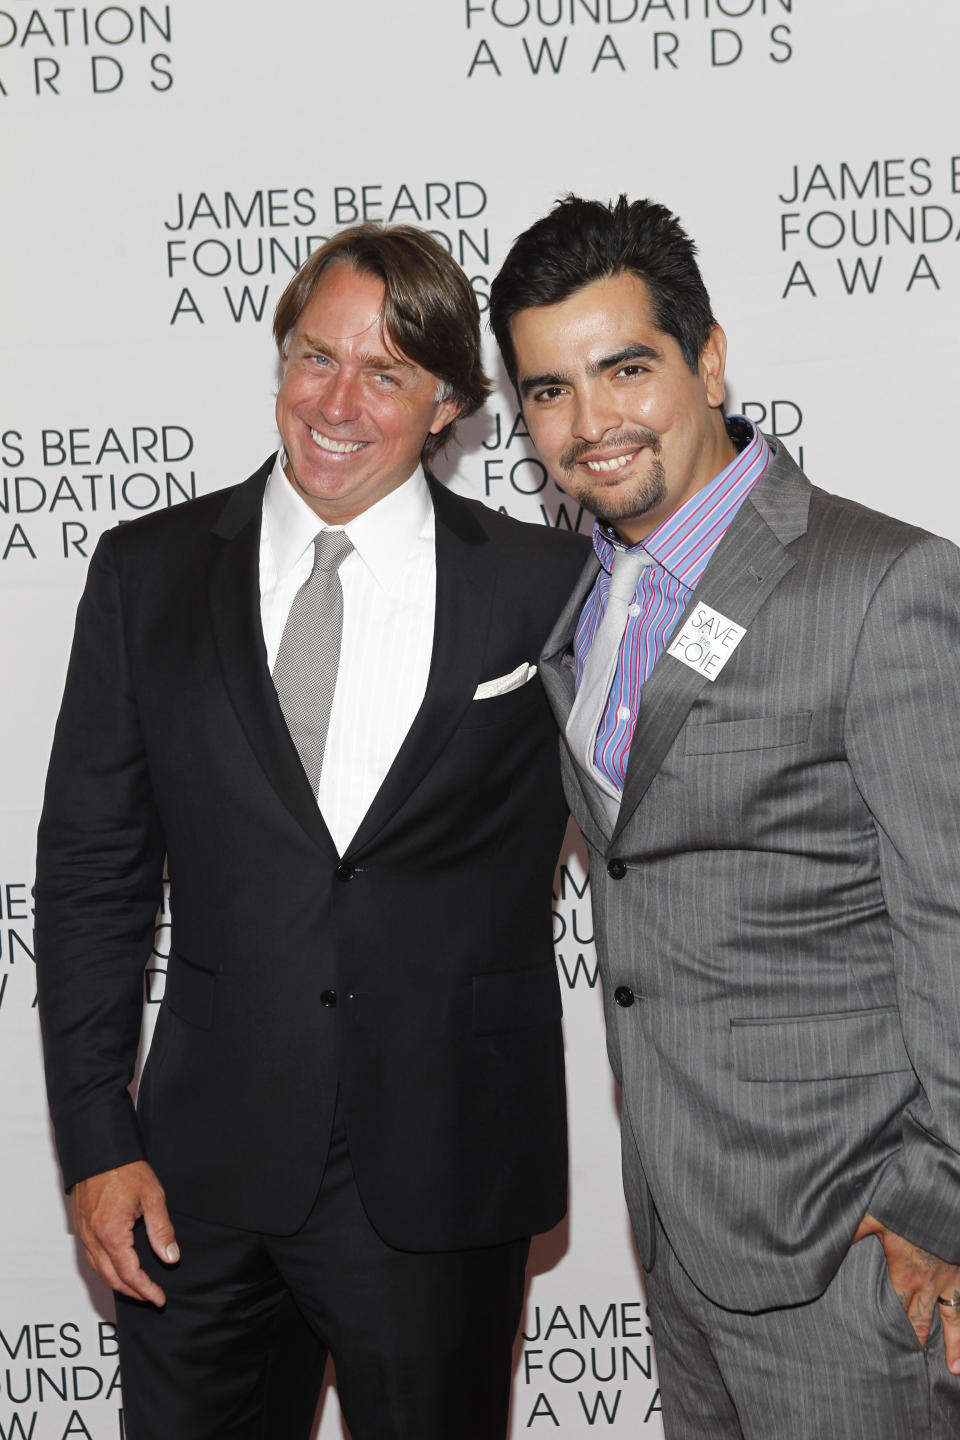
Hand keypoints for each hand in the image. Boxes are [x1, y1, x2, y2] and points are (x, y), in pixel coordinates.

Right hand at [71, 1160, 178, 1305]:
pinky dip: (106, 1270)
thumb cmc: (125, 1168)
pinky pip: (92, 1258)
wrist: (99, 1150)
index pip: (129, 1273)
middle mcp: (93, 1238)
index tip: (159, 1298)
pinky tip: (118, 1269)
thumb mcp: (152, 1196)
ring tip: (138, 1288)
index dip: (146, 1289)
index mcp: (112, 1233)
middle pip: (111, 1278)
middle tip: (152, 1298)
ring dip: (118, 1283)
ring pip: (99, 1271)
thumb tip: (170, 1257)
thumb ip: (162, 1229)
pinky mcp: (81, 1227)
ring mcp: (84, 1233)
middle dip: (132, 1292)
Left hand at [853, 1212, 959, 1371]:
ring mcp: (951, 1282)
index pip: (894, 1309)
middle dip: (915, 1341)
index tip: (881, 1346)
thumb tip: (826, 1238)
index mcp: (903, 1275)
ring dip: (954, 1345)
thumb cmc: (910, 1209)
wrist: (946, 1204)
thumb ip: (854, 1229)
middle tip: (910, 1363)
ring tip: (953, 1369)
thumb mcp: (877, 1215)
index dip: (887, 1328)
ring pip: (952, 1320)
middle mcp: (928, 1285)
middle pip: (920, 1320)